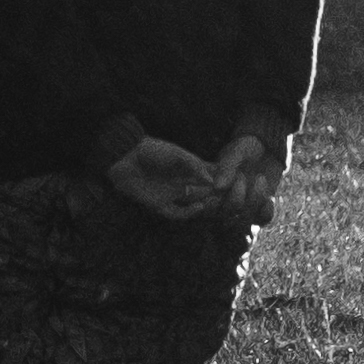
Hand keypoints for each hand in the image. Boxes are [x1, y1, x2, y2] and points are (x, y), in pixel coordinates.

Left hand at [105, 132, 225, 221]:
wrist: (124, 157)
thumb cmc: (150, 150)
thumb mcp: (175, 153)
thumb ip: (193, 165)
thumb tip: (212, 179)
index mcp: (186, 169)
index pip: (208, 178)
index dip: (222, 182)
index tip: (239, 183)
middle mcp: (180, 183)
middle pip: (203, 193)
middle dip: (217, 197)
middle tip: (233, 199)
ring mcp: (170, 194)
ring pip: (192, 204)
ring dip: (205, 204)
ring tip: (218, 203)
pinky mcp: (158, 204)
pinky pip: (176, 213)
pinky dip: (188, 212)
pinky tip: (200, 207)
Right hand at [215, 123, 288, 221]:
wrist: (268, 146)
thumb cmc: (247, 146)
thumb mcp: (237, 152)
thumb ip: (227, 167)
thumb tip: (217, 186)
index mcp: (213, 188)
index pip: (206, 206)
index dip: (212, 204)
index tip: (221, 190)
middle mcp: (226, 201)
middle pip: (226, 216)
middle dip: (236, 199)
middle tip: (242, 176)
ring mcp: (244, 207)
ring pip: (244, 220)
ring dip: (254, 201)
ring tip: (260, 178)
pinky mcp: (260, 209)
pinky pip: (262, 221)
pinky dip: (266, 212)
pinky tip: (269, 198)